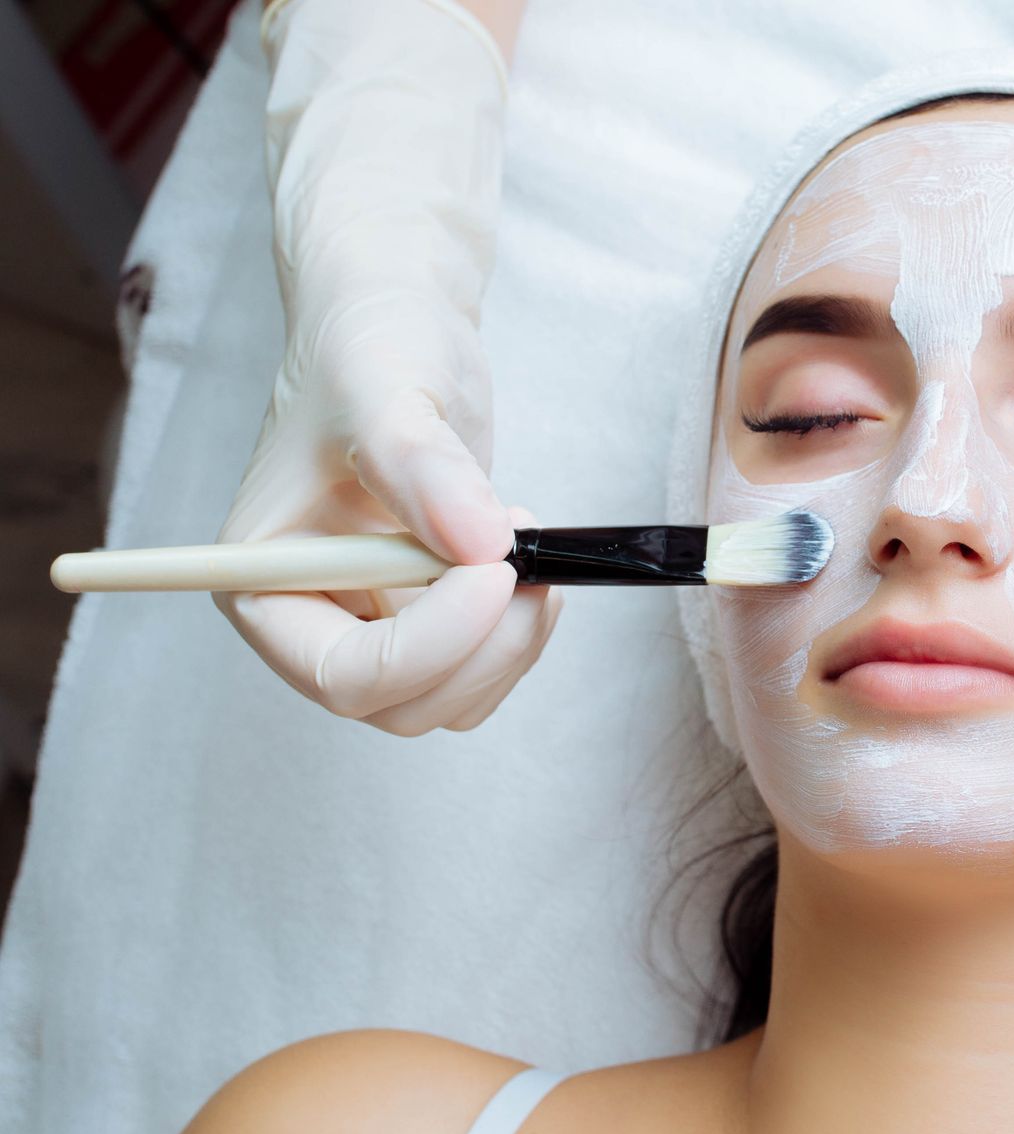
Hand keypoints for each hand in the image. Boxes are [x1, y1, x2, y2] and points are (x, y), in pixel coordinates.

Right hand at [212, 0, 559, 734]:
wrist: (398, 327)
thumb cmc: (368, 349)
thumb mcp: (387, 392)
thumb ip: (423, 468)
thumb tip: (479, 546)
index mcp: (261, 581)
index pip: (344, 674)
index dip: (431, 645)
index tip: (496, 572)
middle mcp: (309, 617)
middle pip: (400, 704)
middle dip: (481, 649)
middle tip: (528, 564)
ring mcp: (371, 622)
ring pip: (449, 699)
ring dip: (509, 644)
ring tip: (529, 547)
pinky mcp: (427, 614)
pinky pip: (480, 668)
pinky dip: (519, 632)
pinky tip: (528, 560)